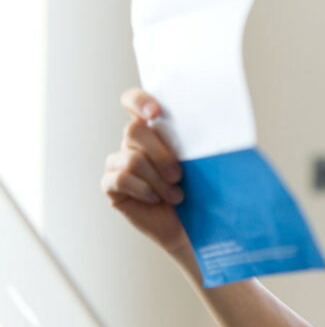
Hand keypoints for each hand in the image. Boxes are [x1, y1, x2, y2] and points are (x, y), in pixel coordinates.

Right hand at [100, 88, 188, 254]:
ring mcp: (118, 162)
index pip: (134, 101)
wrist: (193, 225)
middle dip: (160, 154)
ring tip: (176, 195)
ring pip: (132, 159)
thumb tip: (211, 127)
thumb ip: (195, 141)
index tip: (156, 113)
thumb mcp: (202, 161)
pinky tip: (157, 199)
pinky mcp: (111, 184)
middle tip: (179, 175)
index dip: (139, 101)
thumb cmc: (200, 189)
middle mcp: (133, 141)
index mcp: (154, 127)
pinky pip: (120, 179)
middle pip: (133, 130)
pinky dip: (144, 190)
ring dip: (158, 180)